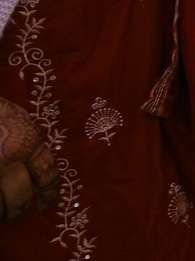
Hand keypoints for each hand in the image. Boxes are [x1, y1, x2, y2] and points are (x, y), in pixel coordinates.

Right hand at [0, 96, 56, 221]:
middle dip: (23, 207)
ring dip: (3, 213)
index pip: (47, 174)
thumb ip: (29, 142)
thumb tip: (36, 167)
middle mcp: (9, 159)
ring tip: (5, 215)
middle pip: (22, 196)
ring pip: (0, 205)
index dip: (49, 191)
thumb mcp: (19, 119)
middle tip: (22, 212)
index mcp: (27, 142)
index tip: (48, 202)